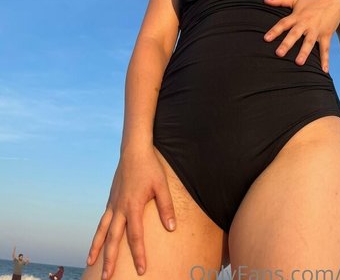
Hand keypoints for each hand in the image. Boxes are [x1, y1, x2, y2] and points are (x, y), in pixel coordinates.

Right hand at [86, 144, 175, 279]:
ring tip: (90, 262)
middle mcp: (120, 208)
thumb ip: (166, 207)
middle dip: (110, 260)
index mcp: (133, 206)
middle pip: (113, 239)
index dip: (138, 254)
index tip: (141, 270)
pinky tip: (97, 240)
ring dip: (96, 247)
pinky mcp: (111, 199)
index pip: (135, 236)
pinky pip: (103, 220)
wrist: (134, 151)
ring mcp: (113, 203)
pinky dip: (98, 232)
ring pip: (102, 230)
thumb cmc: (150, 168)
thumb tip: (171, 228)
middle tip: (106, 278)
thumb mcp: (162, 186)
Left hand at [263, 0, 339, 68]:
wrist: (336, 2)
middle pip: (295, 34)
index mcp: (297, 16)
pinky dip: (325, 59)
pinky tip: (324, 70)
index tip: (266, 39)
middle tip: (279, 54)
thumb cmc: (313, 1)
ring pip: (309, 42)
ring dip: (304, 52)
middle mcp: (306, 24)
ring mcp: (317, 30)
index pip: (283, 23)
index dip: (275, 30)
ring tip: (298, 63)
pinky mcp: (326, 35)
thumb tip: (265, 0)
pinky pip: (325, 49)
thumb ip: (280, 0)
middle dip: (287, 44)